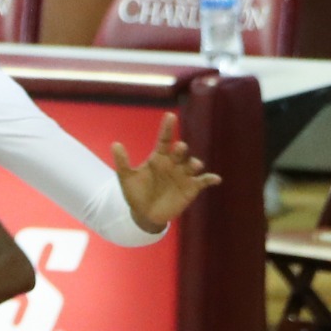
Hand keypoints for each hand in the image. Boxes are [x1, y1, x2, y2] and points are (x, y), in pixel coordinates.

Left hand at [111, 113, 219, 233]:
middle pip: (179, 153)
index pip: (164, 140)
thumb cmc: (136, 193)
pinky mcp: (191, 188)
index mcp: (158, 158)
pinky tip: (215, 179)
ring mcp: (183, 175)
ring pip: (192, 165)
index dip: (167, 128)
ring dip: (194, 164)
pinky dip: (210, 179)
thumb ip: (122, 162)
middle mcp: (173, 164)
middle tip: (179, 147)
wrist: (145, 214)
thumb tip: (115, 144)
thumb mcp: (127, 178)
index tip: (170, 115)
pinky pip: (203, 181)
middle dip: (180, 150)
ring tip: (194, 164)